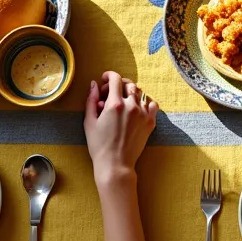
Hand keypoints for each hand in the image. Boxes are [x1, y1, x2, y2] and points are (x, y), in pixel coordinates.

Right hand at [85, 71, 158, 186]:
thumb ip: (91, 100)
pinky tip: (137, 109)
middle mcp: (131, 106)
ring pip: (140, 93)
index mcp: (115, 104)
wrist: (116, 164)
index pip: (115, 79)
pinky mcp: (150, 122)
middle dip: (117, 86)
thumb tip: (93, 84)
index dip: (108, 76)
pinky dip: (145, 103)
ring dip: (130, 93)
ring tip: (122, 103)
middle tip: (110, 95)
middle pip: (128, 84)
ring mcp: (143, 114)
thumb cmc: (99, 145)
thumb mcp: (89, 122)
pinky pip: (152, 104)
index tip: (104, 79)